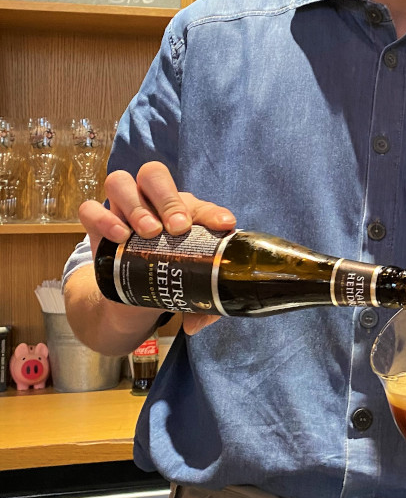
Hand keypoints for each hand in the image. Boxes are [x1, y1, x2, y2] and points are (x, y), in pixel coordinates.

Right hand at [78, 161, 235, 334]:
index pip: (196, 202)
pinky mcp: (96, 225)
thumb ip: (196, 304)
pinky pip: (90, 209)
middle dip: (167, 198)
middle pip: (153, 174)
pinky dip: (103, 219)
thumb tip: (195, 323)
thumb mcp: (186, 287)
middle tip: (177, 228)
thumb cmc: (166, 277)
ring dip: (137, 206)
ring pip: (120, 182)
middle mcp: (149, 202)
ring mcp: (120, 210)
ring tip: (149, 233)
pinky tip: (120, 236)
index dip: (210, 211)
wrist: (129, 294)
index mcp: (180, 211)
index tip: (223, 226)